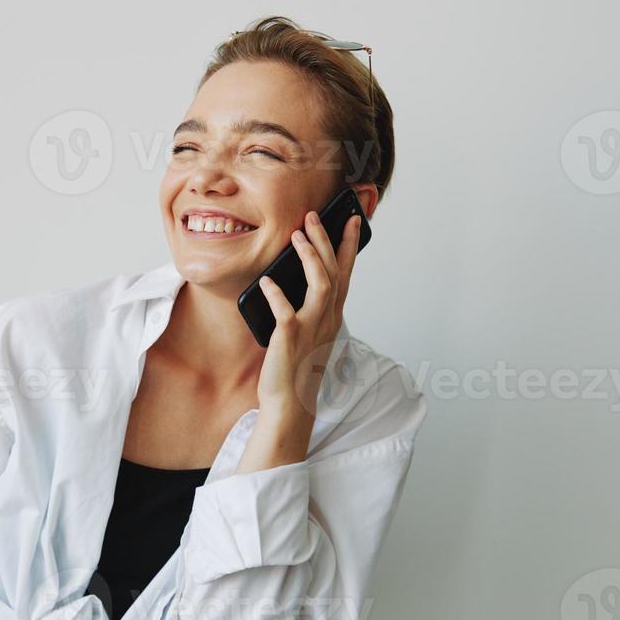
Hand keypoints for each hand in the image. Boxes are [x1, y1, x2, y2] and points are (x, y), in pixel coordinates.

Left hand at [254, 209, 361, 424]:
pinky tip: (266, 282)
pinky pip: (286, 312)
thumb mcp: (307, 330)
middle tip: (313, 216)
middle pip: (334, 272)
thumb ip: (306, 305)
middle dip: (326, 240)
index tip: (352, 219)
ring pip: (320, 285)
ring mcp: (311, 329)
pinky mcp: (290, 339)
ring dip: (310, 258)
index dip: (349, 245)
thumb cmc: (295, 365)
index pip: (345, 273)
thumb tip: (292, 276)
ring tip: (296, 236)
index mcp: (332, 315)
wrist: (290, 402)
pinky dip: (277, 294)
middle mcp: (326, 319)